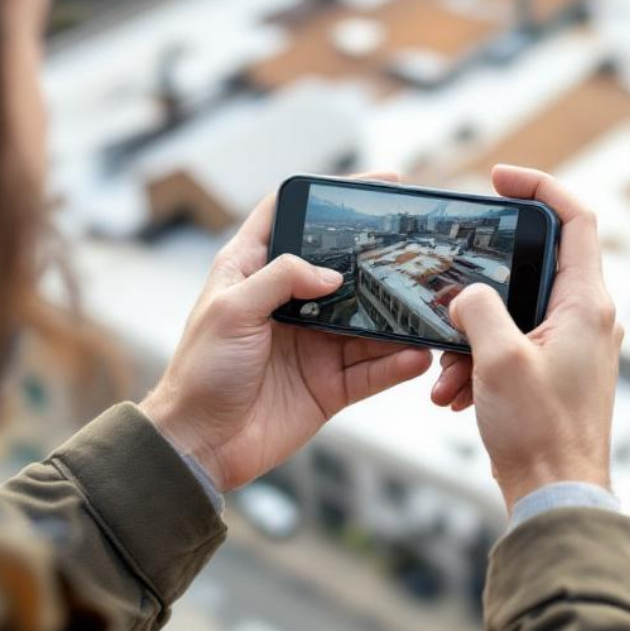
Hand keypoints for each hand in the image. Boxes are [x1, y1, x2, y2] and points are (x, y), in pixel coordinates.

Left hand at [140, 175, 431, 490]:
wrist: (200, 446)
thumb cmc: (200, 372)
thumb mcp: (231, 310)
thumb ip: (281, 279)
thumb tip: (332, 274)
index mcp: (253, 272)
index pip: (292, 216)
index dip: (328, 194)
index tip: (376, 184)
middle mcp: (288, 303)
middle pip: (343, 268)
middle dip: (380, 257)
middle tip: (419, 245)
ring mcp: (313, 344)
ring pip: (367, 322)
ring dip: (397, 316)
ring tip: (429, 304)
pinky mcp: (329, 385)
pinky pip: (373, 370)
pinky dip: (397, 364)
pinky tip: (418, 355)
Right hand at [431, 165, 622, 509]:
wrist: (555, 497)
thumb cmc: (539, 432)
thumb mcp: (497, 359)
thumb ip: (479, 308)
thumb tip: (468, 296)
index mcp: (587, 305)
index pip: (576, 219)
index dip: (540, 187)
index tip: (500, 178)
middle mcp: (589, 319)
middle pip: (534, 267)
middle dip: (482, 283)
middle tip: (450, 286)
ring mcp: (575, 347)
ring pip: (514, 313)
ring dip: (472, 335)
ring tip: (448, 370)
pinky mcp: (557, 372)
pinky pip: (512, 347)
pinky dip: (479, 362)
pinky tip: (454, 394)